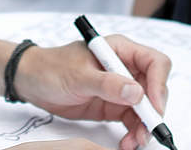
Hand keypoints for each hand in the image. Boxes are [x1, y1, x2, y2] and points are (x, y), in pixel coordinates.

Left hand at [15, 35, 170, 149]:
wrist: (32, 81)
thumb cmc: (51, 68)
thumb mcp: (78, 76)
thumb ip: (107, 84)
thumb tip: (136, 92)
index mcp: (120, 50)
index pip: (154, 63)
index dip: (159, 84)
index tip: (153, 106)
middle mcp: (124, 68)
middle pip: (154, 89)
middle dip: (153, 111)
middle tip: (147, 130)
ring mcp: (120, 88)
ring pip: (145, 108)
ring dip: (144, 126)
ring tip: (135, 141)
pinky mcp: (113, 105)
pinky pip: (132, 120)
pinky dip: (133, 132)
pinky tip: (127, 141)